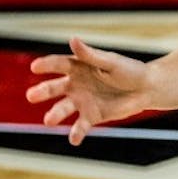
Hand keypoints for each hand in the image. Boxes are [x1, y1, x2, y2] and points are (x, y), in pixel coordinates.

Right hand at [26, 37, 149, 145]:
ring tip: (48, 120)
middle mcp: (76, 84)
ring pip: (63, 108)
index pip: (59, 64)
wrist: (146, 89)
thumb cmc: (129, 70)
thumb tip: (72, 39)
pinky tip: (73, 139)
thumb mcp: (111, 61)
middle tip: (31, 96)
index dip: (47, 65)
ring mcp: (82, 101)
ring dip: (55, 114)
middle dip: (43, 91)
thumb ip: (91, 55)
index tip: (35, 67)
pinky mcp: (91, 116)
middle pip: (55, 87)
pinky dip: (76, 133)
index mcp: (79, 66)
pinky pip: (80, 125)